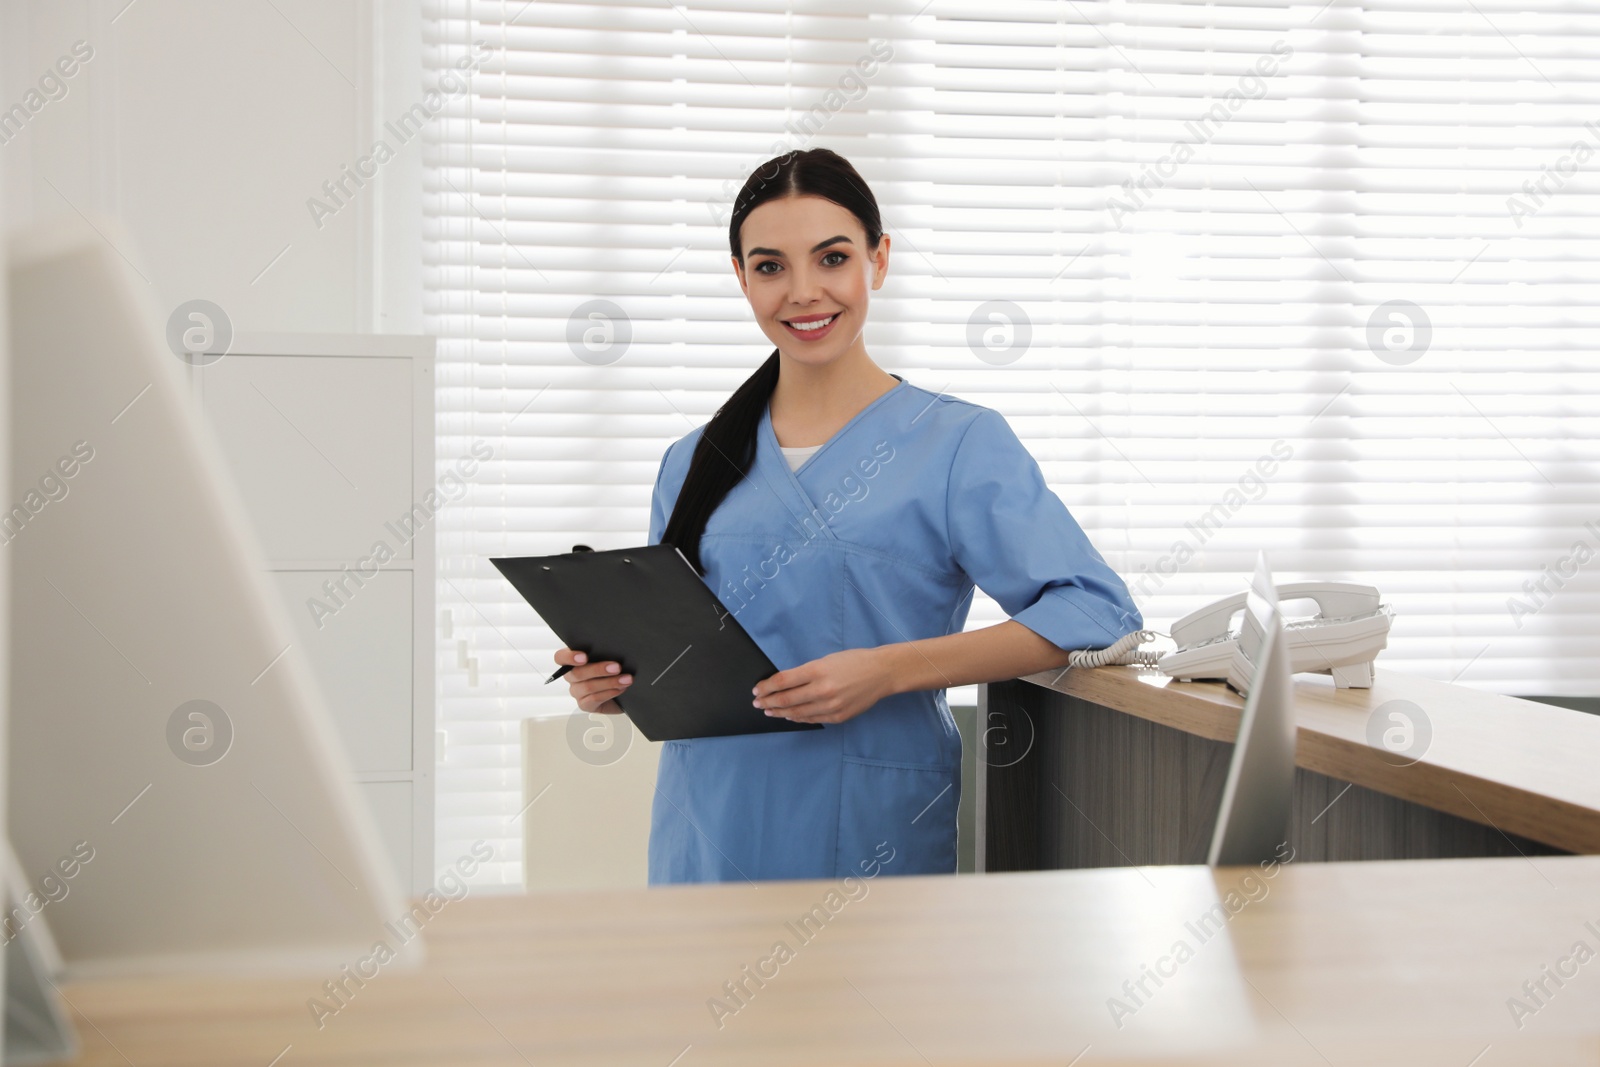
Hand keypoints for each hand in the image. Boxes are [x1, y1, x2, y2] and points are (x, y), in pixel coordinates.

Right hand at [554, 647, 630, 713]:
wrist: (625, 692)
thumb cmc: (615, 670)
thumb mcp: (609, 658)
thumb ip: (604, 652)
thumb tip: (613, 648)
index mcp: (573, 660)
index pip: (560, 657)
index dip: (569, 657)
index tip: (584, 657)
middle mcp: (572, 676)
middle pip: (577, 673)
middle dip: (598, 669)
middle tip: (617, 667)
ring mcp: (577, 692)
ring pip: (588, 686)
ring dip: (610, 682)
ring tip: (626, 679)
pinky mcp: (585, 705)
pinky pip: (594, 699)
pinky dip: (609, 693)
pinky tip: (621, 689)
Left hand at [752, 647, 892, 724]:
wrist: (881, 673)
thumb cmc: (853, 661)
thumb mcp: (826, 660)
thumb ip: (805, 673)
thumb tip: (783, 684)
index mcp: (817, 670)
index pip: (783, 681)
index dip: (766, 687)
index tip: (757, 690)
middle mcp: (822, 689)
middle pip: (786, 699)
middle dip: (768, 702)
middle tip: (757, 703)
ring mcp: (831, 706)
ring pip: (797, 712)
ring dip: (780, 712)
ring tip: (769, 711)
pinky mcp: (839, 717)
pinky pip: (812, 719)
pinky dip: (798, 718)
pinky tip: (790, 716)